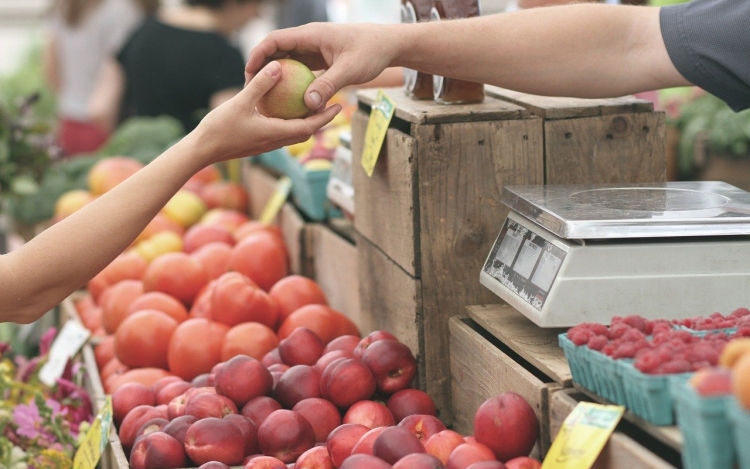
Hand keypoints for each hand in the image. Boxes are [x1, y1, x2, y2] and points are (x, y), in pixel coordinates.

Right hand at [194, 61, 341, 165]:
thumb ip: (260, 85)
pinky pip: (280, 132)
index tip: (339, 106)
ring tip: (312, 106)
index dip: (326, 117)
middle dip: (320, 120)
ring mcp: (266, 144)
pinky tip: (284, 109)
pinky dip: (289, 122)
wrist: (202, 150)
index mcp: (276, 134)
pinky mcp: (258, 143)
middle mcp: (275, 142)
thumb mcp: (240, 102)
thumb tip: (278, 66)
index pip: (309, 127)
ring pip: (293, 134)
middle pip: (305, 132)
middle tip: (331, 104)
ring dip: (306, 122)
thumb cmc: (220, 128)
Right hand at [245, 23, 398, 111]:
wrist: (388, 45)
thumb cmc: (371, 52)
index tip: (249, 72)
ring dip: (275, 76)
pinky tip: (287, 101)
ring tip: (264, 96)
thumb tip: (308, 105)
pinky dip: (291, 82)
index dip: (258, 54)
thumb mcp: (350, 70)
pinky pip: (300, 70)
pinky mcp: (320, 59)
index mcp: (311, 35)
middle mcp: (309, 40)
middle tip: (251, 88)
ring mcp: (314, 49)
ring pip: (287, 61)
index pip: (275, 40)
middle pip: (277, 50)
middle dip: (262, 67)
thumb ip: (328, 86)